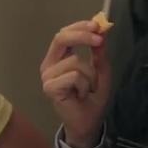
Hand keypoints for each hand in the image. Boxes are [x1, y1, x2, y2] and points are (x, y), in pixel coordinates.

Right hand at [40, 20, 110, 147]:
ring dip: (90, 75)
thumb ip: (99, 52)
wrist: (88, 123)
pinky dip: (84, 85)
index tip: (97, 25)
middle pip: (61, 38)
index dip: (80, 26)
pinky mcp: (50, 87)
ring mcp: (47, 76)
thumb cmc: (92, 98)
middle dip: (82, 36)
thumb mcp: (101, 71)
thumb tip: (100, 31)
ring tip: (88, 89)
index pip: (64, 34)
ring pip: (75, 61)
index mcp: (59, 58)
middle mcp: (50, 64)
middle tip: (99, 39)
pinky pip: (74, 76)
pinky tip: (81, 95)